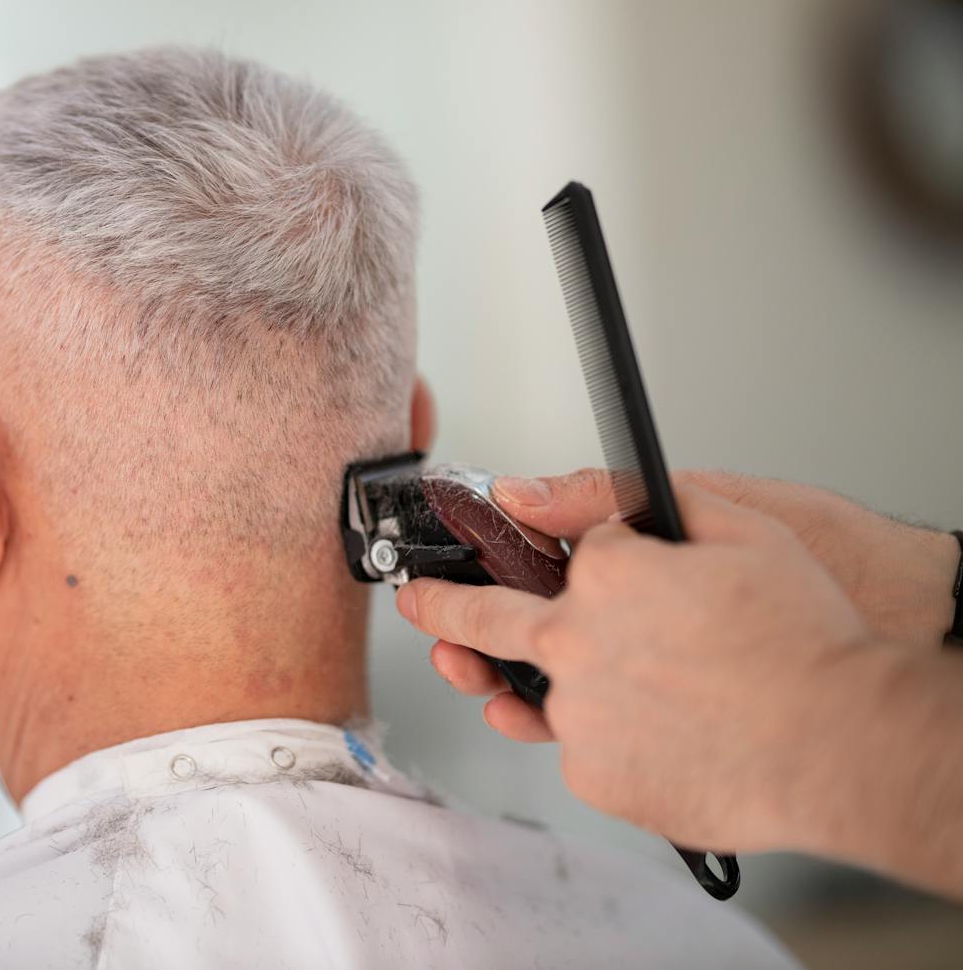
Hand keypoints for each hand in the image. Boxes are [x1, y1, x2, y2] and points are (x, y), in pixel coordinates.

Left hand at [398, 484, 886, 851]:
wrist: (846, 744)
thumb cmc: (805, 641)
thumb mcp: (735, 526)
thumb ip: (620, 497)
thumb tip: (527, 491)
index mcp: (601, 576)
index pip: (561, 551)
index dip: (587, 555)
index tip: (566, 556)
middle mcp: (571, 646)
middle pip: (483, 622)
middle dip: (440, 608)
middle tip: (422, 604)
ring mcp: (577, 717)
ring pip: (550, 698)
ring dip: (570, 690)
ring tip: (611, 688)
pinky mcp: (596, 777)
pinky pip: (588, 752)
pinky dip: (619, 743)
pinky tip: (672, 733)